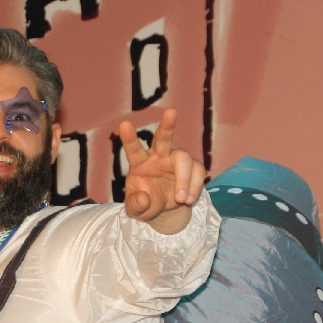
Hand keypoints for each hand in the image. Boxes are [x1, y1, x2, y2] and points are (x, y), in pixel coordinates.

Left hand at [119, 108, 204, 234]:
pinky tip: (188, 200)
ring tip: (181, 199)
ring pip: (184, 159)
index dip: (129, 138)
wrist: (164, 211)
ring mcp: (176, 161)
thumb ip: (136, 205)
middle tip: (171, 112)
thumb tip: (144, 198)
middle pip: (163, 138)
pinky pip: (198, 171)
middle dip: (167, 125)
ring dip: (184, 180)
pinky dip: (195, 187)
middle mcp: (158, 157)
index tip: (124, 124)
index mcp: (139, 163)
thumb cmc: (145, 204)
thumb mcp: (136, 210)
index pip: (133, 149)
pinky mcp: (192, 168)